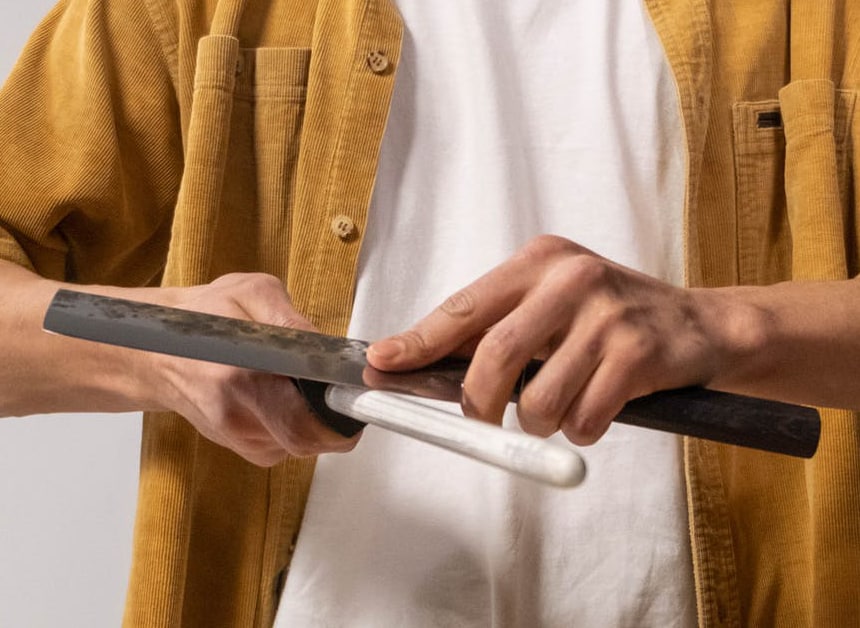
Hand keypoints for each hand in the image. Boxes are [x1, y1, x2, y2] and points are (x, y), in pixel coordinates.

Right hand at [147, 273, 359, 465]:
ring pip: (301, 445)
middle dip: (334, 417)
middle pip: (309, 441)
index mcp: (239, 379)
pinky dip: (295, 425)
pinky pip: (286, 446)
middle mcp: (236, 417)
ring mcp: (237, 437)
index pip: (305, 422)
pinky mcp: (240, 446)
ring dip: (314, 419)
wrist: (153, 351)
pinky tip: (282, 397)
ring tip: (301, 384)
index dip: (339, 411)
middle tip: (336, 387)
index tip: (351, 391)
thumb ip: (290, 319)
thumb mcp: (249, 293)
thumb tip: (326, 348)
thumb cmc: (199, 318)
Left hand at [367, 235, 750, 445]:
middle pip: (493, 358)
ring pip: (539, 401)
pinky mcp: (639, 353)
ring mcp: (607, 314)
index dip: (418, 341)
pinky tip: (598, 409)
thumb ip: (499, 327)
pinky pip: (584, 419)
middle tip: (484, 419)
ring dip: (541, 422)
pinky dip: (581, 430)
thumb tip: (425, 364)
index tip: (383, 362)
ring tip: (563, 405)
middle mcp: (570, 278)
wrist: (700, 326)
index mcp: (538, 261)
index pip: (464, 306)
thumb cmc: (611, 319)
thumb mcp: (552, 303)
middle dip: (479, 404)